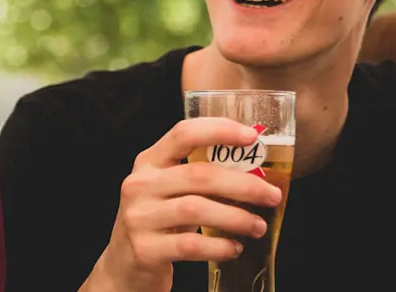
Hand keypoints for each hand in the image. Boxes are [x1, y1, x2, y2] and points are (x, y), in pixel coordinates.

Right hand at [80, 117, 283, 291]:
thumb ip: (197, 176)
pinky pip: (190, 245)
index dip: (219, 130)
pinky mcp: (145, 249)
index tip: (252, 137)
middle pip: (198, 175)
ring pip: (196, 210)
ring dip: (236, 218)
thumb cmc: (157, 222)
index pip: (183, 133)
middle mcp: (140, 184)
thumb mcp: (167, 190)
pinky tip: (234, 248)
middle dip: (242, 184)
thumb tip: (255, 172)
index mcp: (148, 162)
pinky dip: (218, 247)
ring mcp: (139, 217)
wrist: (123, 266)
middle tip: (271, 195)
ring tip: (257, 226)